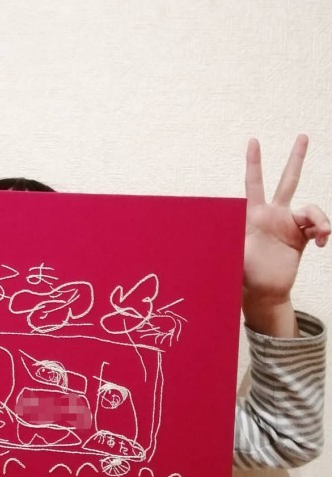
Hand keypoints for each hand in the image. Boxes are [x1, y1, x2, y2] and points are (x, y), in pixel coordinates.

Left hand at [243, 134, 329, 336]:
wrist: (265, 292)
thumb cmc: (245, 276)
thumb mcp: (234, 257)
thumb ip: (228, 245)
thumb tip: (205, 240)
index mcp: (254, 216)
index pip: (254, 184)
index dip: (254, 163)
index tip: (253, 141)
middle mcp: (273, 215)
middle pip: (288, 180)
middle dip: (296, 158)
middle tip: (303, 136)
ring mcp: (289, 225)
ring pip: (311, 208)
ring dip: (319, 218)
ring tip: (321, 235)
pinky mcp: (302, 237)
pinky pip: (319, 225)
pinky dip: (324, 230)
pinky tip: (321, 243)